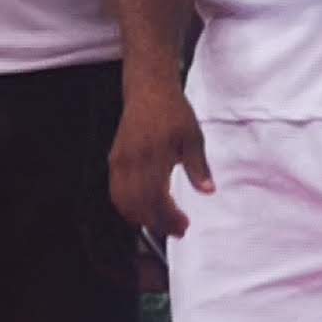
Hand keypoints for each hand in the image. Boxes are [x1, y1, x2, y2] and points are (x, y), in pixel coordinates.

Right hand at [109, 75, 213, 239]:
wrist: (148, 90)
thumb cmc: (174, 113)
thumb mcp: (193, 137)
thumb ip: (199, 167)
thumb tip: (208, 191)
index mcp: (154, 156)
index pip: (157, 198)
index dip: (169, 217)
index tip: (184, 226)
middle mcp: (132, 161)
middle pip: (139, 205)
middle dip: (158, 223)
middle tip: (177, 231)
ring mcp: (119, 161)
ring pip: (124, 201)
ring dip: (142, 218)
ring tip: (162, 224)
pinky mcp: (114, 160)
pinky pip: (116, 192)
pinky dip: (127, 207)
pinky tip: (143, 212)